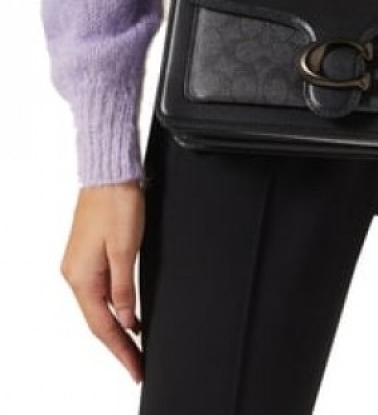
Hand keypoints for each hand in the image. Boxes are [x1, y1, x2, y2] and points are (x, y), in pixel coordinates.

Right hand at [60, 180, 145, 383]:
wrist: (109, 173)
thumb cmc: (116, 203)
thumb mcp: (125, 249)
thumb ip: (124, 289)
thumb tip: (125, 320)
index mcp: (80, 277)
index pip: (102, 326)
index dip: (121, 351)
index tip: (136, 368)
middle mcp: (75, 274)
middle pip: (97, 321)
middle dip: (119, 345)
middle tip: (138, 364)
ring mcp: (80, 264)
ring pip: (98, 306)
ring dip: (117, 327)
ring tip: (136, 347)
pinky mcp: (88, 254)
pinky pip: (100, 290)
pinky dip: (114, 307)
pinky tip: (128, 314)